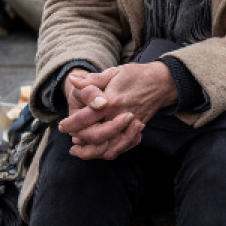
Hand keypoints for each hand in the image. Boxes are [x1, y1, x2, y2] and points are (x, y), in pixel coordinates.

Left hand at [60, 62, 177, 159]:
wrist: (163, 81)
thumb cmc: (137, 75)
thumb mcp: (114, 73)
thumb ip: (93, 80)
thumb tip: (72, 79)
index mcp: (112, 100)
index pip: (85, 118)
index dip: (70, 125)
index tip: (62, 126)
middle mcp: (121, 115)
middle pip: (97, 137)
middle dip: (81, 141)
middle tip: (71, 140)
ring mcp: (131, 124)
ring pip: (110, 147)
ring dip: (92, 152)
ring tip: (79, 151)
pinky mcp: (138, 129)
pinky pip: (123, 147)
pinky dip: (111, 152)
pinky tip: (100, 150)